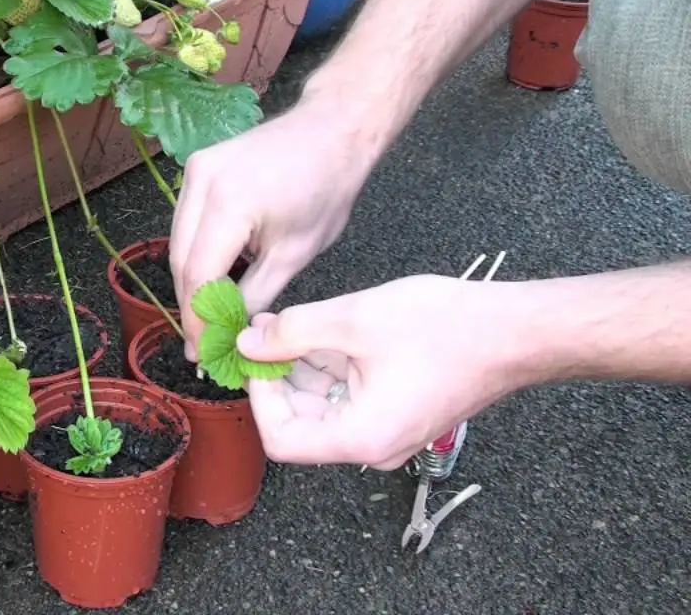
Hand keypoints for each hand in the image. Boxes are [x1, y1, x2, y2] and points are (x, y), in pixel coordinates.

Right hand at [169, 101, 378, 360]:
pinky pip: (186, 222)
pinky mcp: (196, 167)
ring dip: (190, 282)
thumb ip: (256, 295)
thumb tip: (232, 333)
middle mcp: (201, 182)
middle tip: (202, 345)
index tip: (204, 354)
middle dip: (190, 306)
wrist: (332, 129)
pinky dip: (196, 253)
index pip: (199, 276)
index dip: (198, 320)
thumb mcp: (296, 253)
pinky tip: (212, 278)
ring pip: (178, 242)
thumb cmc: (326, 188)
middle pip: (181, 261)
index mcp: (229, 203)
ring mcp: (194, 171)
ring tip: (207, 318)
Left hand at [235, 275, 530, 468]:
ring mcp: (388, 431)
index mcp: (361, 437)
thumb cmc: (449, 328)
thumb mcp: (354, 319)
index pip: (281, 439)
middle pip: (301, 423)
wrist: (518, 331)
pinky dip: (333, 366)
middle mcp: (374, 446)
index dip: (260, 396)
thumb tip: (248, 344)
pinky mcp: (399, 412)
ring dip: (305, 367)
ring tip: (301, 323)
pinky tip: (331, 331)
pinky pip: (350, 397)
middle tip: (269, 332)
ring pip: (324, 406)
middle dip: (280, 376)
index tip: (256, 355)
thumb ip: (292, 333)